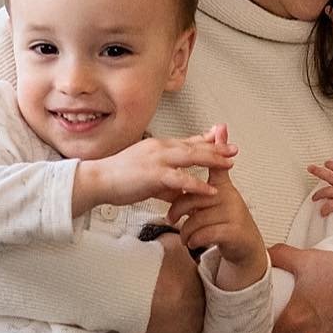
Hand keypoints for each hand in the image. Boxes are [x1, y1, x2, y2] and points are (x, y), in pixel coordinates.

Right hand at [77, 132, 235, 213]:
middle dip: (216, 147)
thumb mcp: (147, 177)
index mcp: (158, 147)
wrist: (98, 180)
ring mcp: (157, 160)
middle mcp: (160, 148)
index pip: (187, 141)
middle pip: (194, 145)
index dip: (206, 141)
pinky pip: (180, 179)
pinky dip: (197, 184)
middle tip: (233, 149)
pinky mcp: (153, 174)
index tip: (222, 140)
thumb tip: (180, 192)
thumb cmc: (118, 179)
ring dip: (212, 159)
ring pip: (191, 157)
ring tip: (230, 164)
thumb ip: (166, 183)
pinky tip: (210, 190)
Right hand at [136, 230, 203, 332]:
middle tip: (160, 312)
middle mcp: (197, 319)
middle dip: (178, 318)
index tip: (169, 295)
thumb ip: (176, 245)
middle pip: (191, 322)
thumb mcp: (170, 245)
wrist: (132, 286)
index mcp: (199, 293)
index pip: (196, 299)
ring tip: (150, 331)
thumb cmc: (151, 263)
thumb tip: (175, 239)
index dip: (181, 297)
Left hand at [167, 127, 267, 285]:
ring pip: (197, 219)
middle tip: (171, 217)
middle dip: (178, 209)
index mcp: (222, 186)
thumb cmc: (224, 220)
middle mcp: (229, 196)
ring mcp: (233, 214)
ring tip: (184, 236)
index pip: (217, 165)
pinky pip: (205, 233)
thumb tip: (203, 151)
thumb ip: (203, 177)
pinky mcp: (233, 231)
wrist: (244, 246)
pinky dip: (194, 240)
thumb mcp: (214, 197)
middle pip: (194, 196)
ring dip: (185, 231)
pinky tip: (192, 243)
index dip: (216, 148)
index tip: (219, 129)